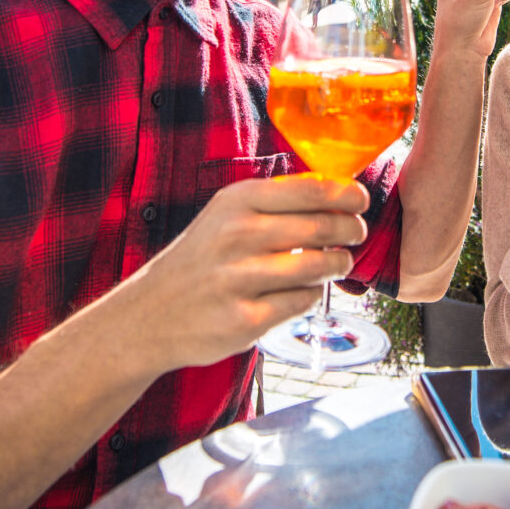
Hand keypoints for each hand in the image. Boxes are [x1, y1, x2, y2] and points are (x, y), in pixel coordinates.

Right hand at [117, 175, 368, 370]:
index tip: (361, 200)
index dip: (347, 194)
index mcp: (236, 201)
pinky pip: (301, 301)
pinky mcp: (245, 319)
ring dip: (337, 263)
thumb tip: (335, 192)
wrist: (148, 315)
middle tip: (356, 233)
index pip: (311, 189)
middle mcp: (237, 234)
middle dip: (350, 229)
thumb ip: (273, 203)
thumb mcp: (225, 216)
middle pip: (322, 225)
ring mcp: (239, 278)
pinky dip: (310, 295)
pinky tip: (302, 292)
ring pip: (318, 264)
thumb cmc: (200, 261)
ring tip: (338, 262)